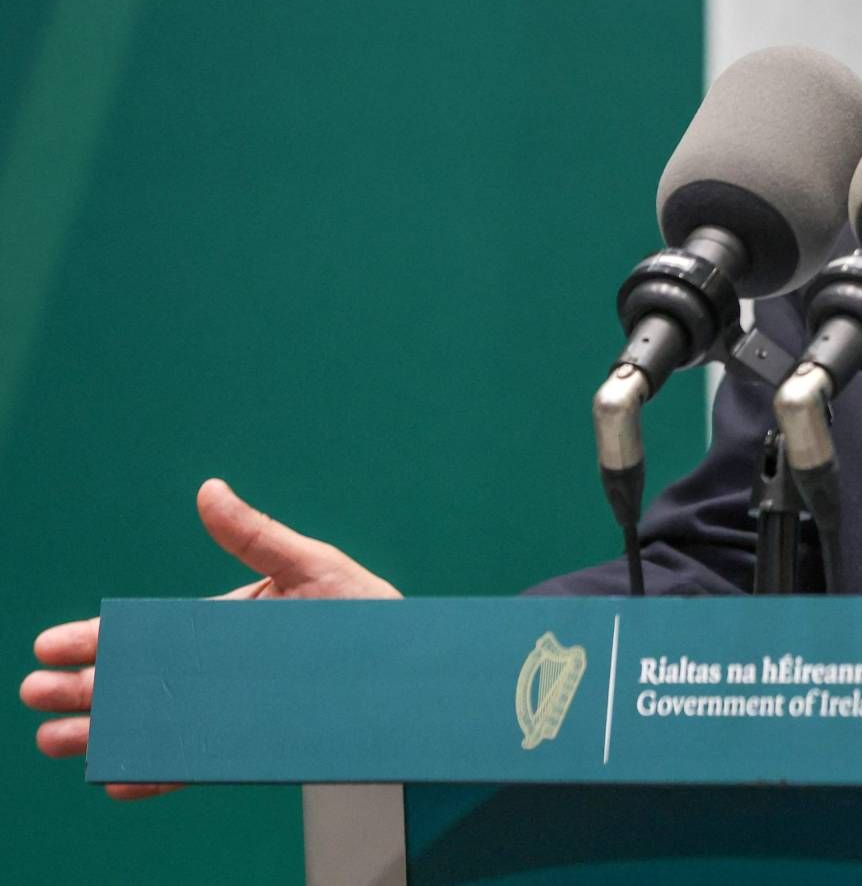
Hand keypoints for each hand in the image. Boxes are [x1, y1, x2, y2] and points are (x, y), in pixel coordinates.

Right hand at [19, 477, 400, 798]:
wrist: (417, 670)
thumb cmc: (369, 611)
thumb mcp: (312, 564)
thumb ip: (256, 535)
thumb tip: (209, 489)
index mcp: (229, 624)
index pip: (152, 633)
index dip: (100, 641)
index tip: (51, 645)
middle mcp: (225, 670)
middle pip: (142, 681)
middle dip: (86, 688)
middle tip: (34, 695)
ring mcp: (238, 709)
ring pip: (158, 723)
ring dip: (106, 731)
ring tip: (54, 739)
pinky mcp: (259, 744)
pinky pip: (199, 763)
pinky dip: (159, 771)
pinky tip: (120, 778)